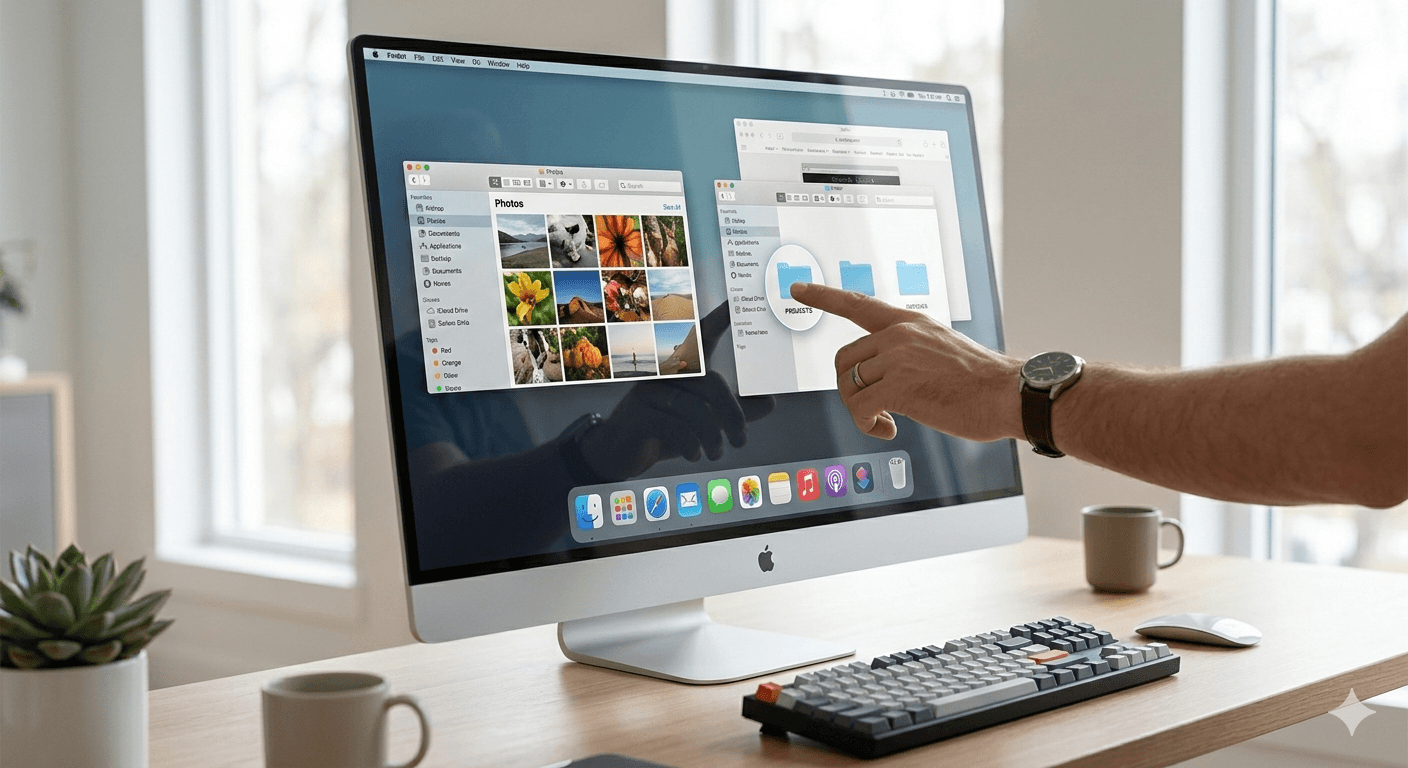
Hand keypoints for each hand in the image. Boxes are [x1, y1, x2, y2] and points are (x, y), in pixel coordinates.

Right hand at [581, 302, 775, 479]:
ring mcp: (649, 392)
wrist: (620, 451)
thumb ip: (735, 411)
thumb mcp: (704, 420)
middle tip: (741, 439)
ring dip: (713, 438)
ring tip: (716, 453)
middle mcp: (666, 373)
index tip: (735, 303)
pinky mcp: (639, 414)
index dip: (718, 320)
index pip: (701, 337)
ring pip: (696, 410)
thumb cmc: (665, 429)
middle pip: (712, 383)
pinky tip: (695, 455)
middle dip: (733, 414)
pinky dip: (692, 445)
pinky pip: (675, 427)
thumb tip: (770, 402)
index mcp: (682, 368)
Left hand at [790, 282, 1022, 441]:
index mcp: (909, 322)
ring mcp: (897, 358)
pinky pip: (859, 408)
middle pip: (843, 359)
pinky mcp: (898, 386)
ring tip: (887, 421)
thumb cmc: (980, 382)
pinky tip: (888, 429)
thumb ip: (909, 351)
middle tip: (875, 407)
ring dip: (861, 411)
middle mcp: (899, 334)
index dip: (824, 296)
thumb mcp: (941, 348)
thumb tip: (882, 375)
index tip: (798, 288)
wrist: (1009, 394)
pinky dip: (866, 425)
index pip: (857, 304)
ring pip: (847, 386)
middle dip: (850, 388)